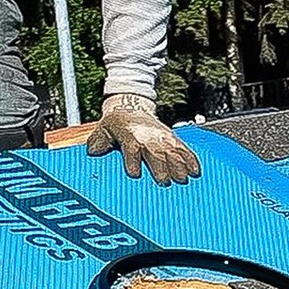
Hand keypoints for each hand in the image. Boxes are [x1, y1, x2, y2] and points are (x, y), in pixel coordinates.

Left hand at [85, 93, 200, 184]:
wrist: (132, 106)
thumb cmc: (117, 123)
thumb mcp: (104, 129)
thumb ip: (99, 141)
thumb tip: (93, 151)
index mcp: (130, 135)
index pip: (131, 148)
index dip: (132, 160)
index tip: (134, 174)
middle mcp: (148, 137)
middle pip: (155, 152)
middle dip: (160, 167)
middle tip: (164, 182)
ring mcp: (162, 138)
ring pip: (172, 152)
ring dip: (178, 166)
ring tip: (183, 179)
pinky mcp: (173, 139)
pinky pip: (184, 149)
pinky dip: (191, 160)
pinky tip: (196, 171)